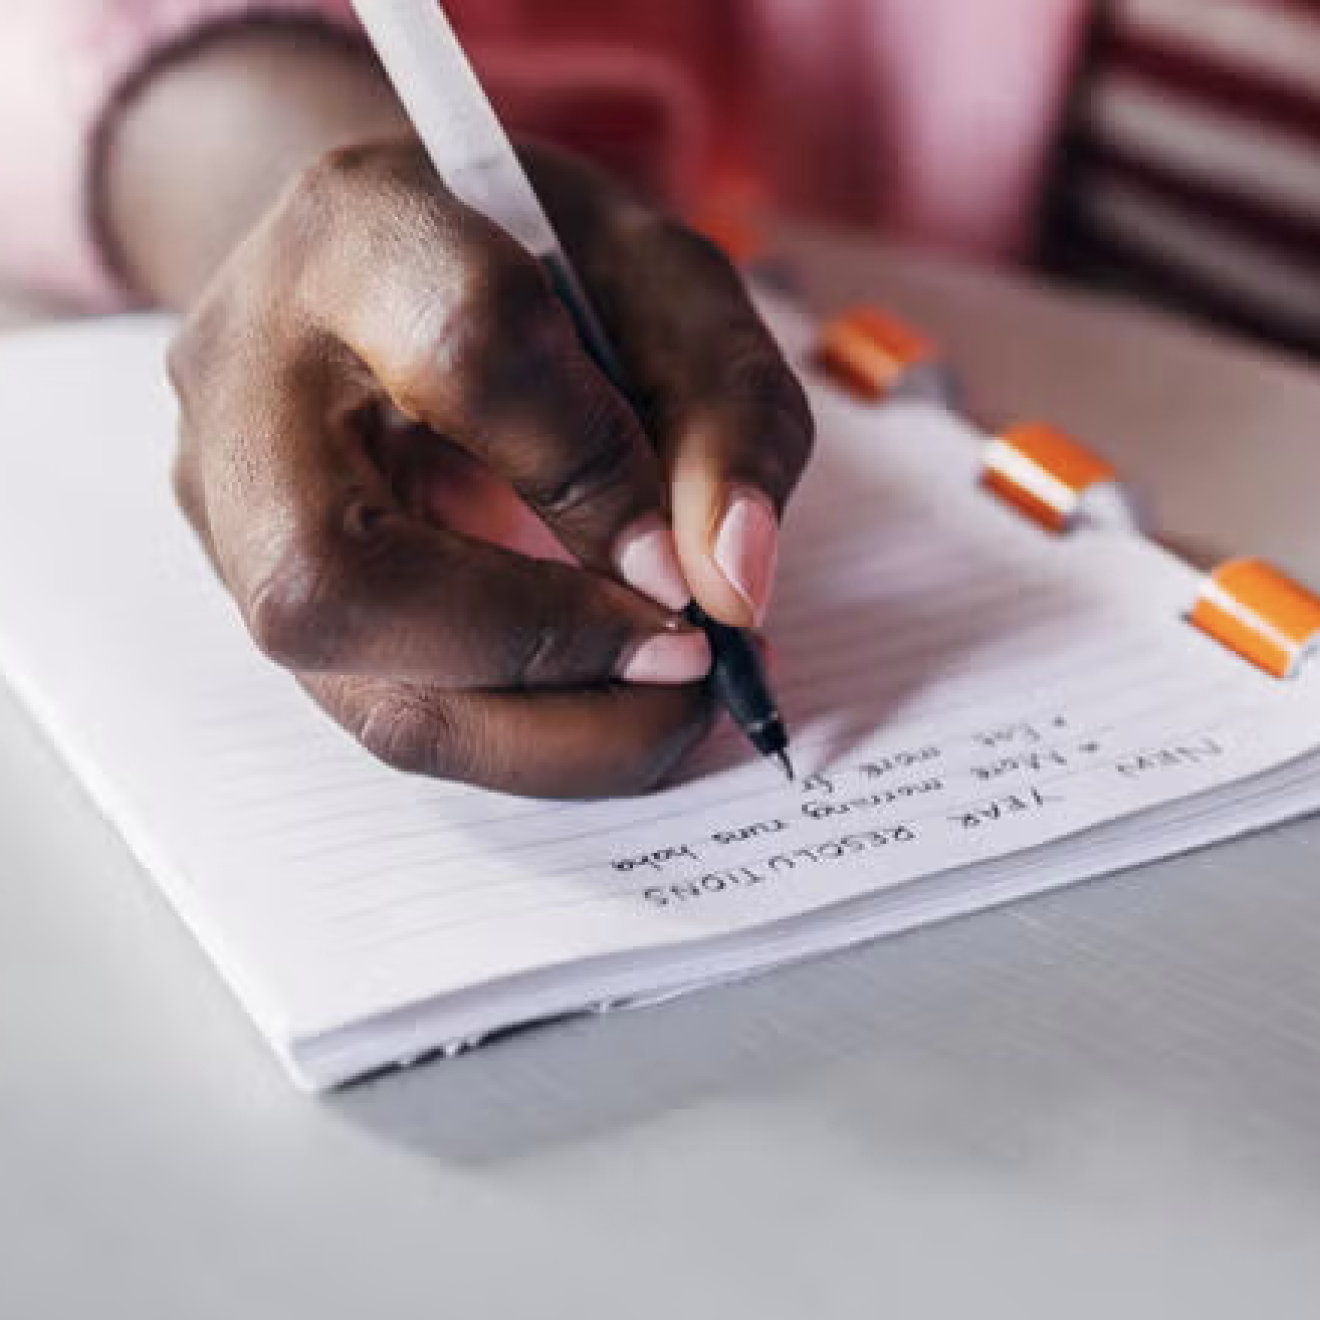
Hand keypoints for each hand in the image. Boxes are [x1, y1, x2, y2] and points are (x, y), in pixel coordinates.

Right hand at [108, 34, 811, 795]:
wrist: (407, 276)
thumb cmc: (545, 269)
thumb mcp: (672, 292)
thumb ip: (726, 414)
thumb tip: (732, 587)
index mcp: (359, 232)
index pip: (465, 354)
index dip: (596, 477)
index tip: (698, 557)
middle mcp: (249, 383)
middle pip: (336, 581)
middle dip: (548, 655)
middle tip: (690, 664)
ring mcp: (234, 512)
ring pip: (362, 693)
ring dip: (554, 736)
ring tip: (673, 705)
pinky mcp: (273, 604)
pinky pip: (399, 718)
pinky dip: (532, 740)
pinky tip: (615, 705)